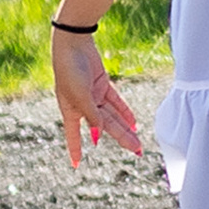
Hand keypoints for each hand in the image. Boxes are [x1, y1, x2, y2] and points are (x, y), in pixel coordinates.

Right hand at [50, 26, 141, 168]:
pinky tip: (134, 122)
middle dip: (120, 138)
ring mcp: (93, 95)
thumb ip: (91, 114)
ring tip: (138, 140)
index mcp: (71, 110)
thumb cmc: (70, 69)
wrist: (73, 44)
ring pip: (113, 115)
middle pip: (105, 126)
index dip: (75, 149)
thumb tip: (100, 132)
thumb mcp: (80, 95)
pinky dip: (125, 111)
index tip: (76, 165)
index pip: (73, 134)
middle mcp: (83, 105)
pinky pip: (116, 101)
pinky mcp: (102, 84)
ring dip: (126, 127)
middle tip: (136, 151)